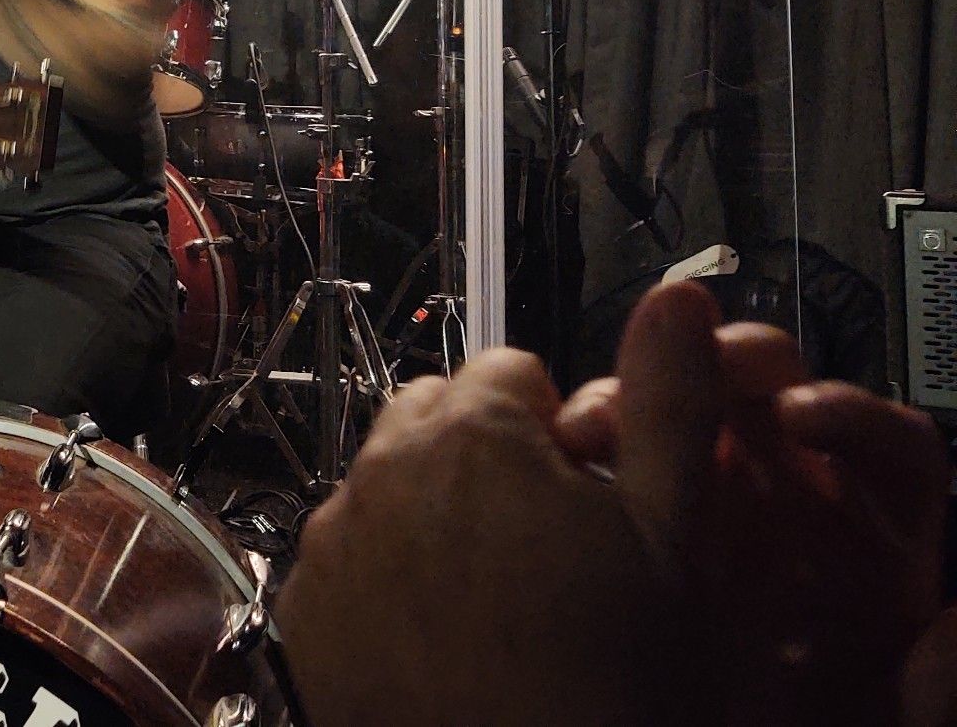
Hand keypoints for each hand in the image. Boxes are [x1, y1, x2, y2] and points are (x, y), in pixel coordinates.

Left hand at [279, 292, 723, 726]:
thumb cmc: (601, 686)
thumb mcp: (671, 539)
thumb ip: (670, 403)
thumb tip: (680, 300)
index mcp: (474, 432)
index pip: (514, 370)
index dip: (560, 431)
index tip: (585, 493)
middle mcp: (386, 466)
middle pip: (441, 414)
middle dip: (489, 455)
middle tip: (546, 544)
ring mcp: (336, 537)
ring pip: (391, 479)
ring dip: (434, 509)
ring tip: (498, 595)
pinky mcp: (305, 602)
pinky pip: (348, 552)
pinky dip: (385, 572)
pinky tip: (443, 634)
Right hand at [556, 299, 947, 725]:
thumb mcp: (867, 721)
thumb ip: (927, 691)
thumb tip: (954, 631)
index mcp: (873, 545)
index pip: (886, 444)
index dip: (848, 413)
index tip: (801, 411)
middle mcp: (790, 503)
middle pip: (780, 394)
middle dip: (735, 364)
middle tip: (696, 370)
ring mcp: (705, 499)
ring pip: (683, 406)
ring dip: (642, 395)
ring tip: (605, 423)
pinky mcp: (632, 510)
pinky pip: (614, 449)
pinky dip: (588, 437)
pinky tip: (564, 454)